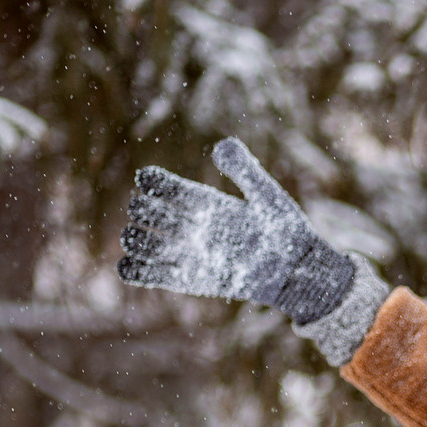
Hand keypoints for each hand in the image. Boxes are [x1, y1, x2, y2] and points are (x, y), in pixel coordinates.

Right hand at [119, 138, 353, 323]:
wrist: (295, 272)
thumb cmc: (286, 231)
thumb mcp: (266, 195)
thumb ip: (245, 169)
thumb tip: (220, 146)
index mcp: (203, 200)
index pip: (160, 185)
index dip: (150, 181)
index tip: (151, 183)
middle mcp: (190, 225)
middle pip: (143, 211)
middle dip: (141, 211)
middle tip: (165, 220)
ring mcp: (187, 253)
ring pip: (137, 242)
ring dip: (134, 239)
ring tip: (149, 243)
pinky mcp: (188, 281)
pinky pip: (144, 275)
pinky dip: (131, 270)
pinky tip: (136, 265)